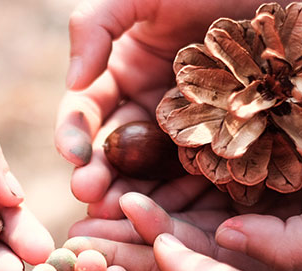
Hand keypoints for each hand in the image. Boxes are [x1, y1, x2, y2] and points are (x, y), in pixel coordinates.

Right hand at [56, 0, 301, 204]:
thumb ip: (95, 27)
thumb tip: (72, 82)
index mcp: (124, 77)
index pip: (86, 114)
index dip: (73, 136)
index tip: (74, 157)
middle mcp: (152, 109)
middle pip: (116, 153)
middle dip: (99, 177)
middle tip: (90, 197)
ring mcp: (191, 131)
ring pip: (156, 172)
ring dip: (136, 195)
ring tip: (126, 213)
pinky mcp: (229, 143)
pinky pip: (205, 174)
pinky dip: (190, 196)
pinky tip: (177, 212)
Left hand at [70, 52, 301, 270]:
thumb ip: (293, 245)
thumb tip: (225, 244)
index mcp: (270, 258)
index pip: (197, 267)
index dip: (145, 260)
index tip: (96, 254)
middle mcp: (250, 234)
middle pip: (175, 241)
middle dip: (124, 239)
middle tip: (71, 237)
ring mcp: (243, 198)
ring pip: (174, 205)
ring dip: (128, 205)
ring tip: (82, 201)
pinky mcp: (241, 163)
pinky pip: (188, 168)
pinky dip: (153, 168)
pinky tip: (115, 164)